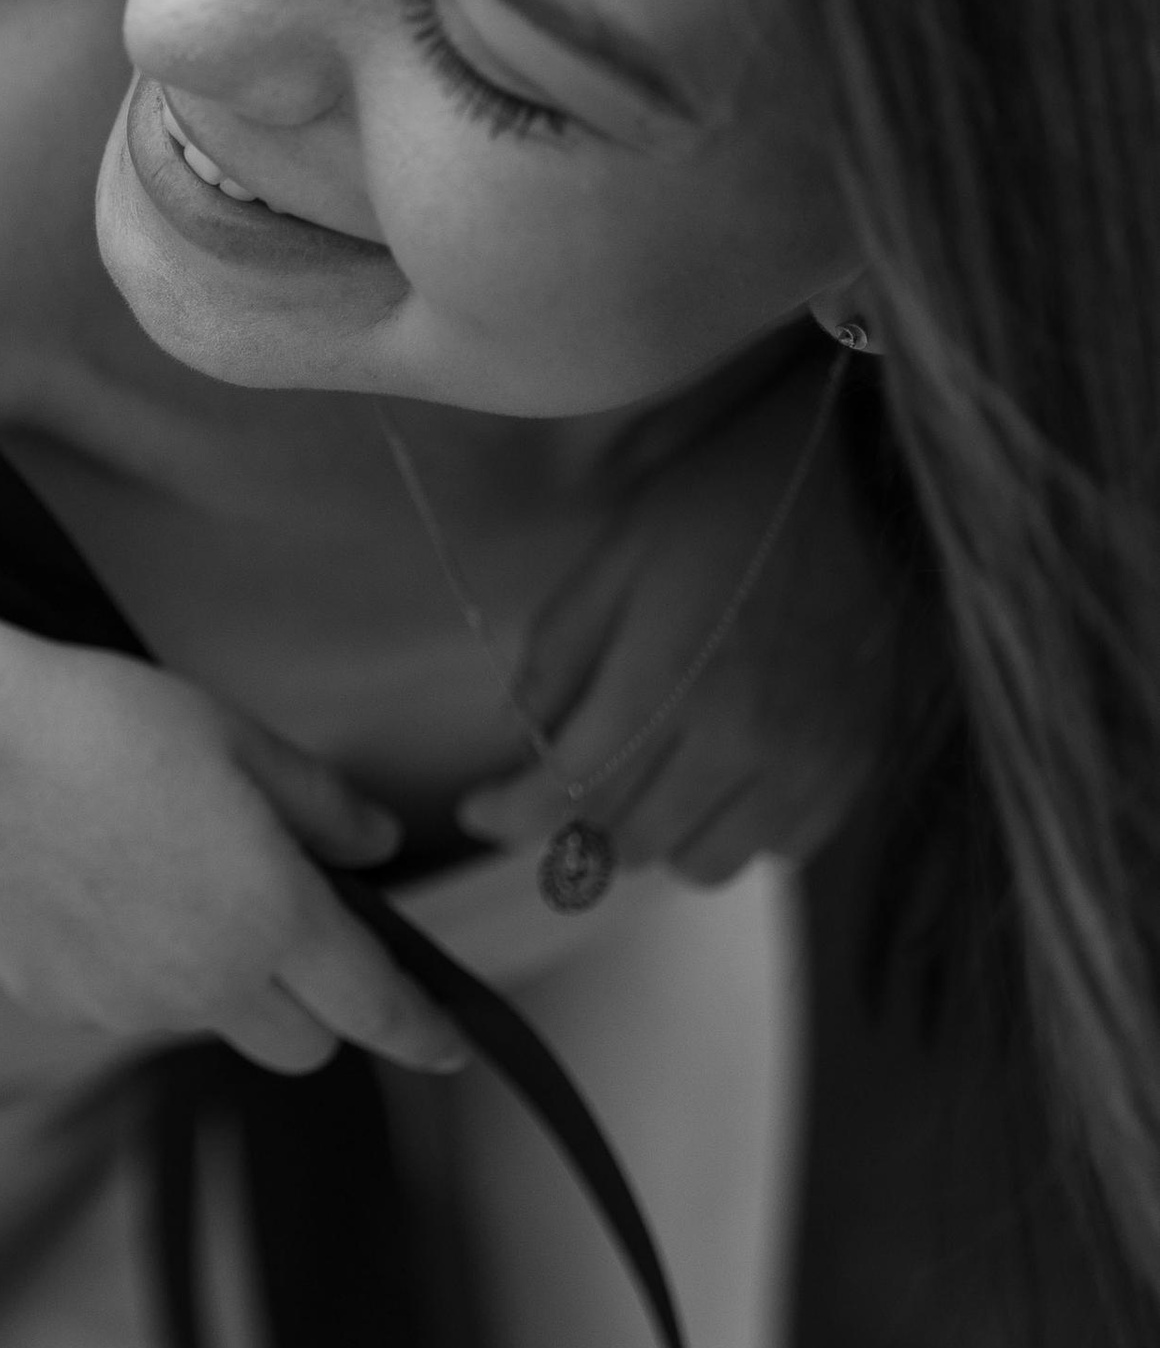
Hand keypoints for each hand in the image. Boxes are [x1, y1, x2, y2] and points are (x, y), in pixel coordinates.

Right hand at [0, 647, 467, 1075]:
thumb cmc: (103, 724)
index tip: (450, 1044)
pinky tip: (103, 892)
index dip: (422, 1030)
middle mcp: (209, 984)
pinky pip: (133, 1009)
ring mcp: (129, 1008)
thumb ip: (322, 805)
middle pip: (303, 1045)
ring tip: (172, 880)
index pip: (375, 1005)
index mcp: (272, 918)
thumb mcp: (237, 740)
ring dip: (226, 983)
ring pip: (214, 1024)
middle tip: (293, 920)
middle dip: (321, 1003)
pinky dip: (144, 973)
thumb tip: (377, 845)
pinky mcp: (61, 1007)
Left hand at [459, 344, 894, 879]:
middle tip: (557, 786)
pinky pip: (777, 851)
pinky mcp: (854, 771)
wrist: (868, 483)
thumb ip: (562, 649)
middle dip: (575, 823)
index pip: (571, 787)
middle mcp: (738, 742)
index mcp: (666, 679)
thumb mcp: (621, 552)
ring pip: (700, 864)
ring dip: (656, 836)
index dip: (512, 813)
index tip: (479, 812)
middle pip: (630, 841)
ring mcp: (805, 766)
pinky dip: (735, 831)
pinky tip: (721, 775)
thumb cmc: (730, 501)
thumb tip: (518, 731)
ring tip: (645, 778)